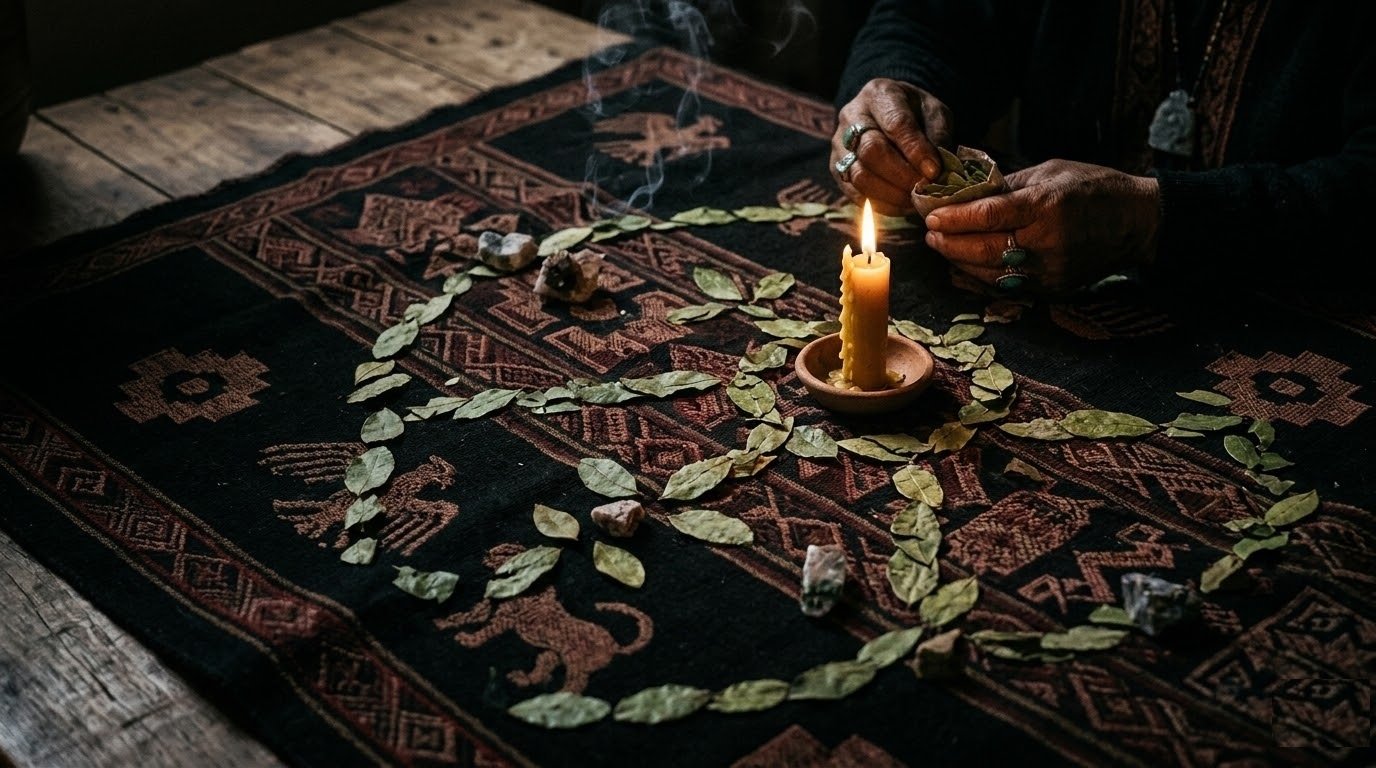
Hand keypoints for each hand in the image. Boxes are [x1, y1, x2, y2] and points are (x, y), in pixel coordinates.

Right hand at [831, 79, 954, 215]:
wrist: (887, 116)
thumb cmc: (915, 114)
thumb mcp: (934, 113)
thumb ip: (938, 136)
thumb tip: (937, 170)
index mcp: (879, 94)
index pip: (896, 123)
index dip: (916, 150)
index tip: (934, 171)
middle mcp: (852, 117)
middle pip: (871, 150)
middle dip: (902, 175)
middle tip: (925, 188)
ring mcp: (840, 145)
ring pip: (860, 176)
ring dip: (891, 194)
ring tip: (915, 200)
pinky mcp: (837, 170)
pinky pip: (856, 194)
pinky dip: (882, 204)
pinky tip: (902, 205)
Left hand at [922, 160, 1160, 293]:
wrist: (1137, 222)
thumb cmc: (1093, 188)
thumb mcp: (1051, 172)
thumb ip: (1008, 185)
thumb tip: (964, 191)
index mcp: (1046, 206)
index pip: (988, 215)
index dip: (954, 218)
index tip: (930, 215)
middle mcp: (1047, 241)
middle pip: (983, 249)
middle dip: (949, 243)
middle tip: (930, 234)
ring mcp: (1051, 270)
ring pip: (990, 273)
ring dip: (960, 262)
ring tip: (944, 247)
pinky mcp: (1054, 288)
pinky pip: (1007, 285)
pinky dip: (982, 275)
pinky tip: (968, 264)